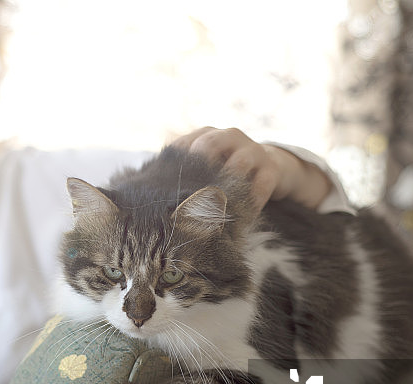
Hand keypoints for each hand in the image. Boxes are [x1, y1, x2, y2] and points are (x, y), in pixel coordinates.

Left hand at [171, 126, 331, 211]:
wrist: (267, 166)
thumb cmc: (223, 171)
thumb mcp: (203, 167)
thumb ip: (178, 174)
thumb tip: (141, 190)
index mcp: (206, 135)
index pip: (184, 143)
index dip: (173, 165)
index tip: (162, 189)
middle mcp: (229, 136)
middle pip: (209, 145)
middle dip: (196, 169)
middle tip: (186, 196)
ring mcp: (252, 150)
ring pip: (237, 165)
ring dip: (225, 188)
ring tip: (212, 209)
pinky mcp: (272, 169)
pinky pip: (261, 186)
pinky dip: (249, 204)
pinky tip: (239, 219)